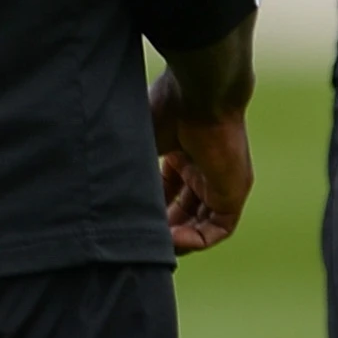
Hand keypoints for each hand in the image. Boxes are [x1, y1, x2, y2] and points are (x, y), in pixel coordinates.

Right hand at [148, 38, 253, 255]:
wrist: (201, 92)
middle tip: (140, 239)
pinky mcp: (235, 191)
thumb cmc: (169, 106)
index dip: (150, 209)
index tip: (129, 219)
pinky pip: (218, 229)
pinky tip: (172, 241)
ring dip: (177, 240)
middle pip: (184, 211)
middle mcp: (203, 168)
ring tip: (152, 245)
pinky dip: (196, 240)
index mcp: (183, 151)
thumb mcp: (142, 142)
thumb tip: (102, 196)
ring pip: (200, 223)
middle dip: (162, 229)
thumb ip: (131, 169)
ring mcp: (221, 180)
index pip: (166, 192)